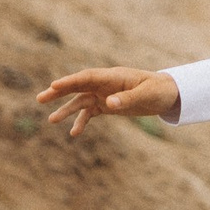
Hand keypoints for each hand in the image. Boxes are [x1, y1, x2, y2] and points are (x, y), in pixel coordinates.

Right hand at [36, 66, 179, 136]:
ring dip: (67, 110)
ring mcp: (106, 94)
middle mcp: (106, 84)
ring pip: (81, 101)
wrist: (169, 94)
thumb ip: (128, 99)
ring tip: (51, 120)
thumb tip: (109, 104)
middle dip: (59, 92)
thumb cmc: (159, 90)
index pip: (87, 77)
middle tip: (40, 98)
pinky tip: (74, 133)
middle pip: (78, 86)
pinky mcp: (108, 105)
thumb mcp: (146, 95)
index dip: (70, 81)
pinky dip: (82, 121)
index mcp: (114, 76)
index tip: (54, 86)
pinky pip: (91, 113)